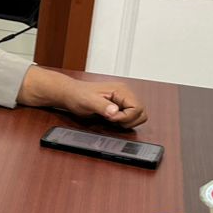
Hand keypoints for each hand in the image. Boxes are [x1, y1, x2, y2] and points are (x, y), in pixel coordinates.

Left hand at [20, 68, 146, 127]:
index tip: (111, 118)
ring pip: (138, 115)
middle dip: (128, 121)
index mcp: (121, 90)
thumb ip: (102, 106)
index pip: (137, 108)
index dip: (126, 117)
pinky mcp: (120, 105)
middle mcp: (125, 93)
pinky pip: (130, 116)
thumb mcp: (88, 102)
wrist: (71, 94)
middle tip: (112, 120)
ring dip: (127, 122)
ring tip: (112, 120)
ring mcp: (123, 99)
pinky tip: (111, 119)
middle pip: (141, 112)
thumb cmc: (78, 95)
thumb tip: (115, 112)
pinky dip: (123, 122)